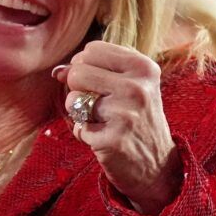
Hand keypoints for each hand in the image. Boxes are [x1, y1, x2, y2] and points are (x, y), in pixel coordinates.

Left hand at [56, 43, 182, 214]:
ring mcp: (127, 114)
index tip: (103, 83)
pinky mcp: (114, 139)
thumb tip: (58, 71)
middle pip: (77, 71)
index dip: (88, 66)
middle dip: (79, 88)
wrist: (157, 166)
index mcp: (144, 68)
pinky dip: (84, 133)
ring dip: (79, 112)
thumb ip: (92, 69)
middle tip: (101, 104)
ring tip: (102, 121)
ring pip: (73, 98)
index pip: (92, 49)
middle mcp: (138, 88)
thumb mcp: (125, 86)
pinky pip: (77, 126)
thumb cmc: (135, 118)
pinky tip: (104, 138)